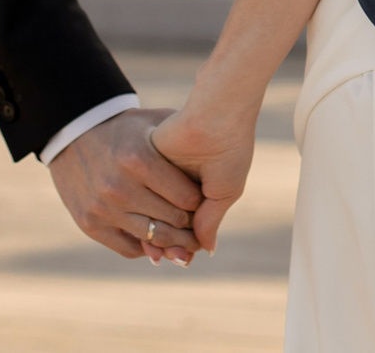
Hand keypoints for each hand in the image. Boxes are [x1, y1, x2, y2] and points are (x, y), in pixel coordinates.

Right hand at [48, 107, 205, 265]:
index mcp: (139, 160)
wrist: (74, 134)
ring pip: (154, 240)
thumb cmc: (125, 130)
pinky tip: (157, 239)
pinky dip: (147, 247)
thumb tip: (219, 168)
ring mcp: (103, 209)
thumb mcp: (154, 125)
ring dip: (174, 243)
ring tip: (187, 241)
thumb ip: (184, 145)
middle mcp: (119, 187)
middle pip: (173, 221)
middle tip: (203, 227)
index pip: (187, 198)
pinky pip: (129, 249)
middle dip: (192, 226)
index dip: (202, 202)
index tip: (208, 203)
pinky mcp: (89, 224)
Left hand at [151, 97, 258, 254]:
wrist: (218, 115)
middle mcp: (175, 182)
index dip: (183, 242)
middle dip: (170, 242)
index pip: (182, 222)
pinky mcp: (145, 163)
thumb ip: (210, 220)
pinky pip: (144, 198)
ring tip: (166, 249)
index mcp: (195, 186)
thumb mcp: (224, 191)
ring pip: (152, 215)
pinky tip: (154, 227)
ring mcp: (159, 174)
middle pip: (165, 222)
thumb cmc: (230, 149)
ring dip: (158, 234)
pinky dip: (151, 214)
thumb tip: (204, 250)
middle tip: (177, 258)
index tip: (184, 258)